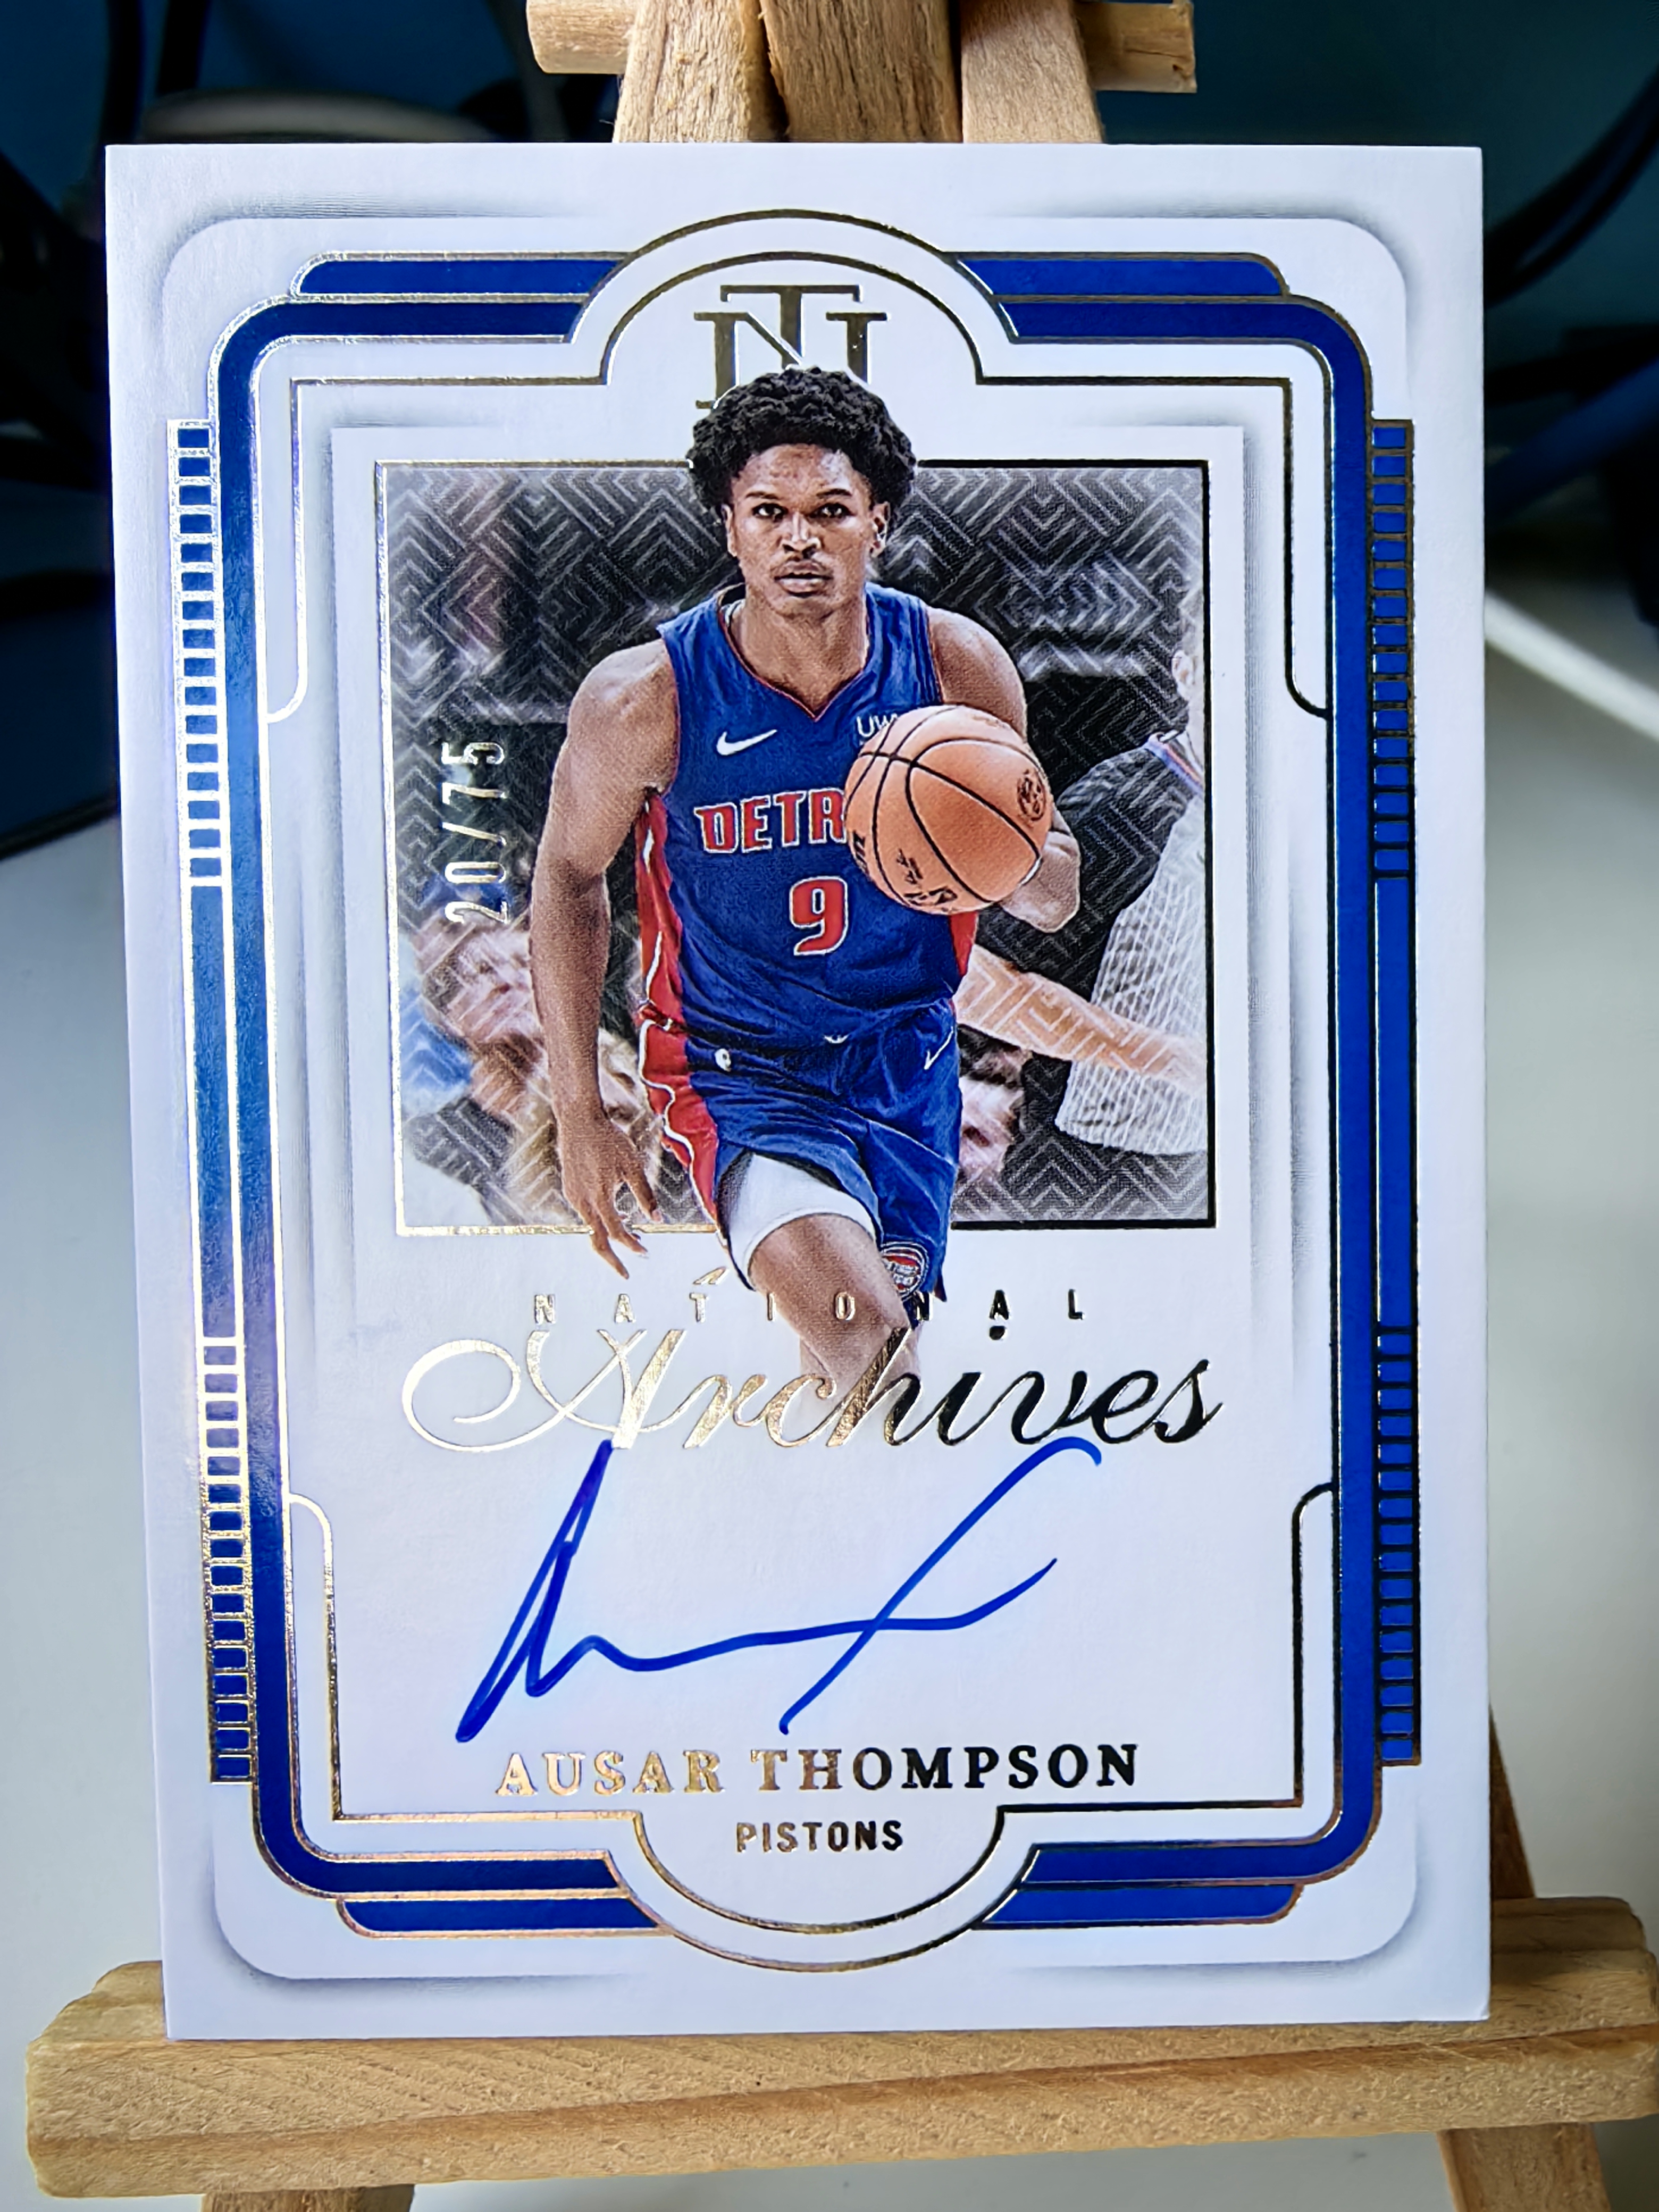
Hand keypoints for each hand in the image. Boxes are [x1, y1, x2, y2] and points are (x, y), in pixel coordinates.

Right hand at [556, 1103, 659, 1275]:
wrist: (578, 1120)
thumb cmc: (609, 1140)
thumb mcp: (633, 1166)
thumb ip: (645, 1195)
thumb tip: (658, 1220)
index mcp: (599, 1197)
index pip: (616, 1232)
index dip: (631, 1245)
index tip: (645, 1252)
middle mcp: (582, 1200)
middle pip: (596, 1239)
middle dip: (611, 1259)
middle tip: (625, 1274)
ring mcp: (572, 1195)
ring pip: (589, 1225)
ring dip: (608, 1235)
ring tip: (631, 1236)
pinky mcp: (569, 1188)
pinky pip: (584, 1211)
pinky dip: (599, 1219)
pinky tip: (613, 1212)